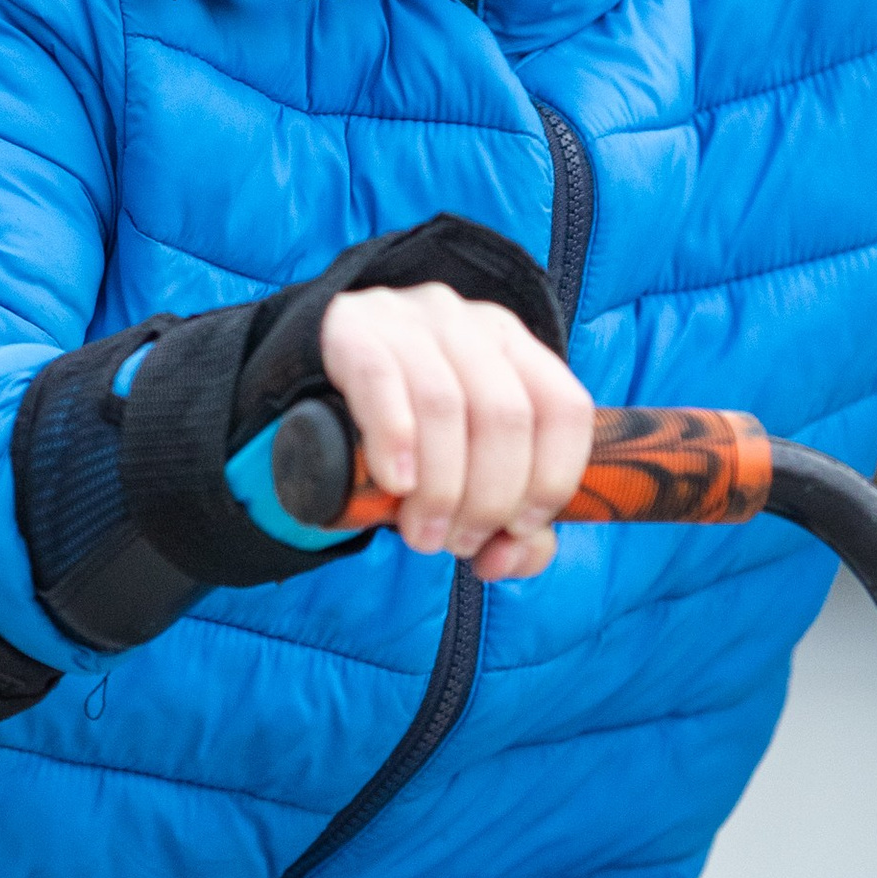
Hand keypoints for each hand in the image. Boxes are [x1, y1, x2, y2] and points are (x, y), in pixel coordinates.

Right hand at [320, 282, 593, 580]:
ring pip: (445, 404)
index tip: (520, 529)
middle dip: (489, 498)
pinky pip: (381, 378)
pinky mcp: (350, 329)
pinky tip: (395, 482)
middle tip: (456, 543)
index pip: (565, 408)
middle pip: (506, 415)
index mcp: (514, 349)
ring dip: (440, 488)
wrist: (310, 384)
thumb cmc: (408, 439)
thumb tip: (507, 558)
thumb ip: (507, 524)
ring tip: (421, 534)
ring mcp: (408, 319)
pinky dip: (394, 438)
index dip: (553, 479)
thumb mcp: (466, 474)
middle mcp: (469, 325)